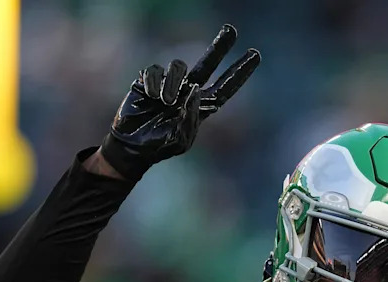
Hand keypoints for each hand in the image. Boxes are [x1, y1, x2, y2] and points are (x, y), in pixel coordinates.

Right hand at [99, 24, 259, 180]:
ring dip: (173, 84)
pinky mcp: (149, 80)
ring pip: (179, 67)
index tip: (255, 56)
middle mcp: (187, 91)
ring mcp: (168, 84)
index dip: (239, 73)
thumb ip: (190, 115)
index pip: (224, 88)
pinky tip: (150, 97)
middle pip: (207, 64)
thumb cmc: (159, 146)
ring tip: (165, 101)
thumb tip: (194, 88)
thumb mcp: (180, 138)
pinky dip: (154, 84)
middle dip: (220, 47)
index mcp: (200, 107)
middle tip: (231, 30)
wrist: (132, 146)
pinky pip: (155, 70)